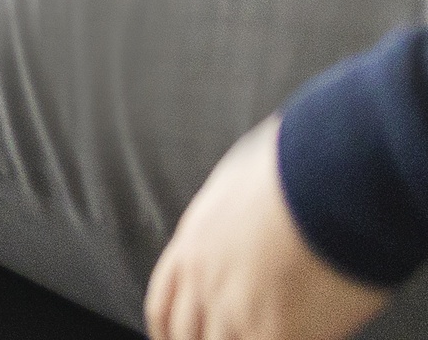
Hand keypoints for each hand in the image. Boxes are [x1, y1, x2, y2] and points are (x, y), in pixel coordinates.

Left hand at [146, 117, 392, 339]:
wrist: (329, 179)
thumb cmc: (295, 169)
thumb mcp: (240, 181)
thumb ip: (234, 212)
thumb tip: (249, 210)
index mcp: (192, 244)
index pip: (162, 305)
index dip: (170, 331)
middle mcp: (204, 279)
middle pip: (186, 336)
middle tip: (228, 338)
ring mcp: (235, 308)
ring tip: (264, 335)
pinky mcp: (275, 329)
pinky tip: (295, 339)